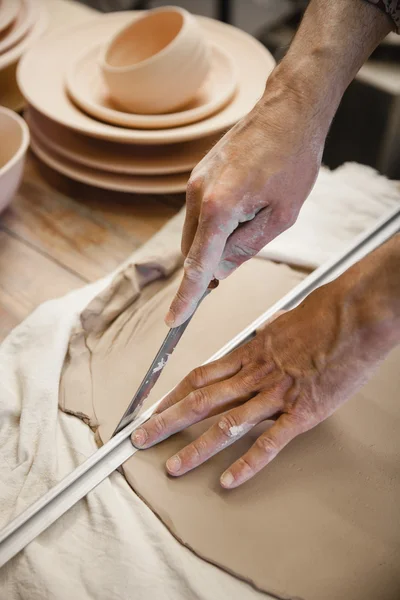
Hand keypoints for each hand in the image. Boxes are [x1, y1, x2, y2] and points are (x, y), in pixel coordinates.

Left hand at [134, 254, 398, 487]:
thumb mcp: (284, 322)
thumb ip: (266, 338)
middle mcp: (255, 374)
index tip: (155, 407)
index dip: (173, 394)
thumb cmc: (324, 313)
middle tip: (141, 439)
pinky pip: (269, 442)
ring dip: (197, 448)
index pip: (200, 376)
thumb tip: (257, 340)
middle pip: (200, 400)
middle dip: (167, 421)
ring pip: (226, 425)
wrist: (355, 314)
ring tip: (174, 467)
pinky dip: (248, 463)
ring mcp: (276, 394)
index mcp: (250, 353)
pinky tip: (230, 480)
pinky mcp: (302, 412)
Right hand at [165, 72, 327, 327]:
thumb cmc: (292, 161)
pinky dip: (214, 224)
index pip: (198, 265)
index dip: (187, 297)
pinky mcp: (199, 175)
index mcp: (219, 207)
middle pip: (193, 251)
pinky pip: (199, 213)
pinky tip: (244, 206)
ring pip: (196, 233)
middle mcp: (198, 194)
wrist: (288, 111)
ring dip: (215, 241)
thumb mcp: (281, 216)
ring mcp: (195, 182)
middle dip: (211, 264)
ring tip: (254, 215)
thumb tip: (217, 271)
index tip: (174, 322)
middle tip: (242, 253)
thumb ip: (245, 248)